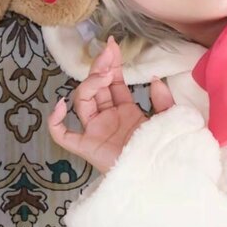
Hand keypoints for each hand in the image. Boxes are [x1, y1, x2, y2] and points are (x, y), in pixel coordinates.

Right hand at [47, 37, 173, 174]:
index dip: (112, 64)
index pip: (114, 83)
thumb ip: (163, 101)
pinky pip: (63, 135)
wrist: (163, 180)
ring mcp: (95, 132)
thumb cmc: (166, 152)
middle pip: (96, 87)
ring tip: (105, 76)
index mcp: (126, 113)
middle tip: (108, 53)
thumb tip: (154, 79)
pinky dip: (55, 121)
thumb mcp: (170, 120)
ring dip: (90, 84)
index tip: (113, 46)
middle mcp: (108, 119)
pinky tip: (61, 104)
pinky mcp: (87, 148)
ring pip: (81, 102)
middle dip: (100, 67)